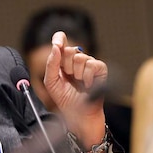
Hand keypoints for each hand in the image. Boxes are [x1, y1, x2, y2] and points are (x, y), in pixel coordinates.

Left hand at [43, 31, 106, 146]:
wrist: (79, 114)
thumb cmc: (65, 99)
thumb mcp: (51, 82)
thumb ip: (51, 64)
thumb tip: (56, 47)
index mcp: (62, 60)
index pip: (61, 40)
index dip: (59, 38)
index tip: (57, 43)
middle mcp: (76, 59)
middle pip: (69, 50)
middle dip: (65, 66)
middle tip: (68, 78)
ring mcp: (89, 63)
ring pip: (80, 57)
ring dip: (76, 73)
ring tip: (78, 83)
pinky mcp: (100, 69)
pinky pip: (91, 64)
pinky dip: (87, 77)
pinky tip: (87, 85)